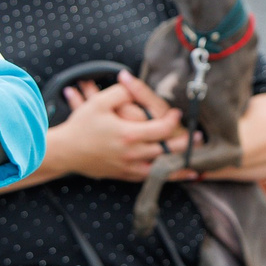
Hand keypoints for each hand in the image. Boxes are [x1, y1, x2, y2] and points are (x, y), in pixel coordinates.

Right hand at [50, 73, 182, 181]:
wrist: (65, 152)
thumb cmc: (82, 126)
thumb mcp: (99, 102)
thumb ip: (121, 93)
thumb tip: (136, 87)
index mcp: (129, 134)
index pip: (161, 128)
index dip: (173, 120)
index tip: (177, 113)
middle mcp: (132, 153)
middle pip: (166, 150)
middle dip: (185, 144)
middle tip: (200, 138)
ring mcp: (128, 167)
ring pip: (160, 168)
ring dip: (179, 166)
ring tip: (195, 163)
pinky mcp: (123, 175)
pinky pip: (148, 178)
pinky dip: (165, 178)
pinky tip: (176, 177)